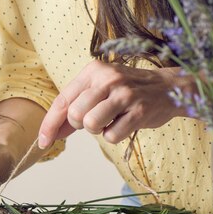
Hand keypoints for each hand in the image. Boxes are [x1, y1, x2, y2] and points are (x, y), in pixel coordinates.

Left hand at [38, 61, 191, 148]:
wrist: (169, 88)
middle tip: (98, 118)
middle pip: (75, 116)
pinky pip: (112, 135)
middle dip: (80, 125)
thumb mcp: (99, 92)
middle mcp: (108, 79)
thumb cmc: (127, 92)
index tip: (42, 142)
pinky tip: (126, 122)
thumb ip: (74, 110)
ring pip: (91, 125)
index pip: (62, 101)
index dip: (49, 124)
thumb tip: (51, 133)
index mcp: (93, 71)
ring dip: (98, 129)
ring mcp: (125, 94)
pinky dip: (115, 135)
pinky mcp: (140, 110)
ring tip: (112, 119)